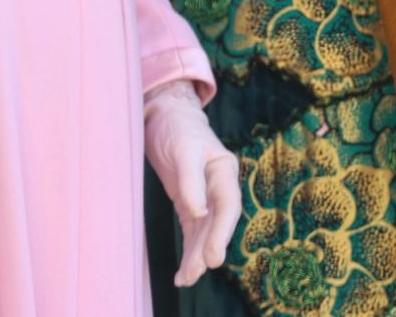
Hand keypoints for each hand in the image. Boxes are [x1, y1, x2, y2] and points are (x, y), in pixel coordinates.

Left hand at [143, 80, 241, 286]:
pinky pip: (193, 231)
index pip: (228, 204)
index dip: (222, 232)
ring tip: (186, 278)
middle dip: (208, 248)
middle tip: (197, 272)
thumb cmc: (178, 128)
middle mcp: (219, 185)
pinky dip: (189, 250)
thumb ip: (191, 179)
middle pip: (218, 222)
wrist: (167, 117)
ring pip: (205, 231)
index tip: (213, 257)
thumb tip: (198, 213)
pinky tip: (184, 272)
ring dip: (197, 255)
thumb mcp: (184, 148)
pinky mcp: (190, 203)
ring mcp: (205, 196)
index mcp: (225, 169)